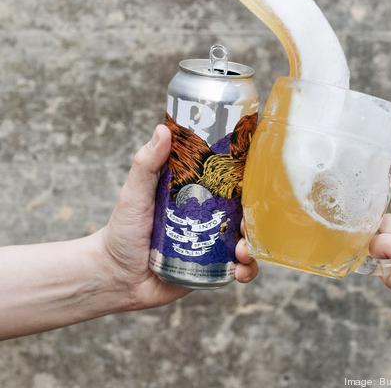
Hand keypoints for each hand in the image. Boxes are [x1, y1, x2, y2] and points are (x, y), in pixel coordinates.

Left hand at [100, 125, 257, 310]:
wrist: (115, 278)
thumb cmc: (122, 230)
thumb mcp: (135, 193)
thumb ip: (147, 164)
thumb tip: (163, 129)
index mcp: (196, 192)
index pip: (227, 179)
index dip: (246, 177)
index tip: (257, 177)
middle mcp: (209, 214)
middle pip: (243, 209)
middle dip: (254, 214)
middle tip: (245, 222)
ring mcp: (212, 242)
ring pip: (246, 238)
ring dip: (252, 243)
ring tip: (241, 251)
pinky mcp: (213, 269)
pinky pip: (240, 268)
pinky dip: (248, 270)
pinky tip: (241, 272)